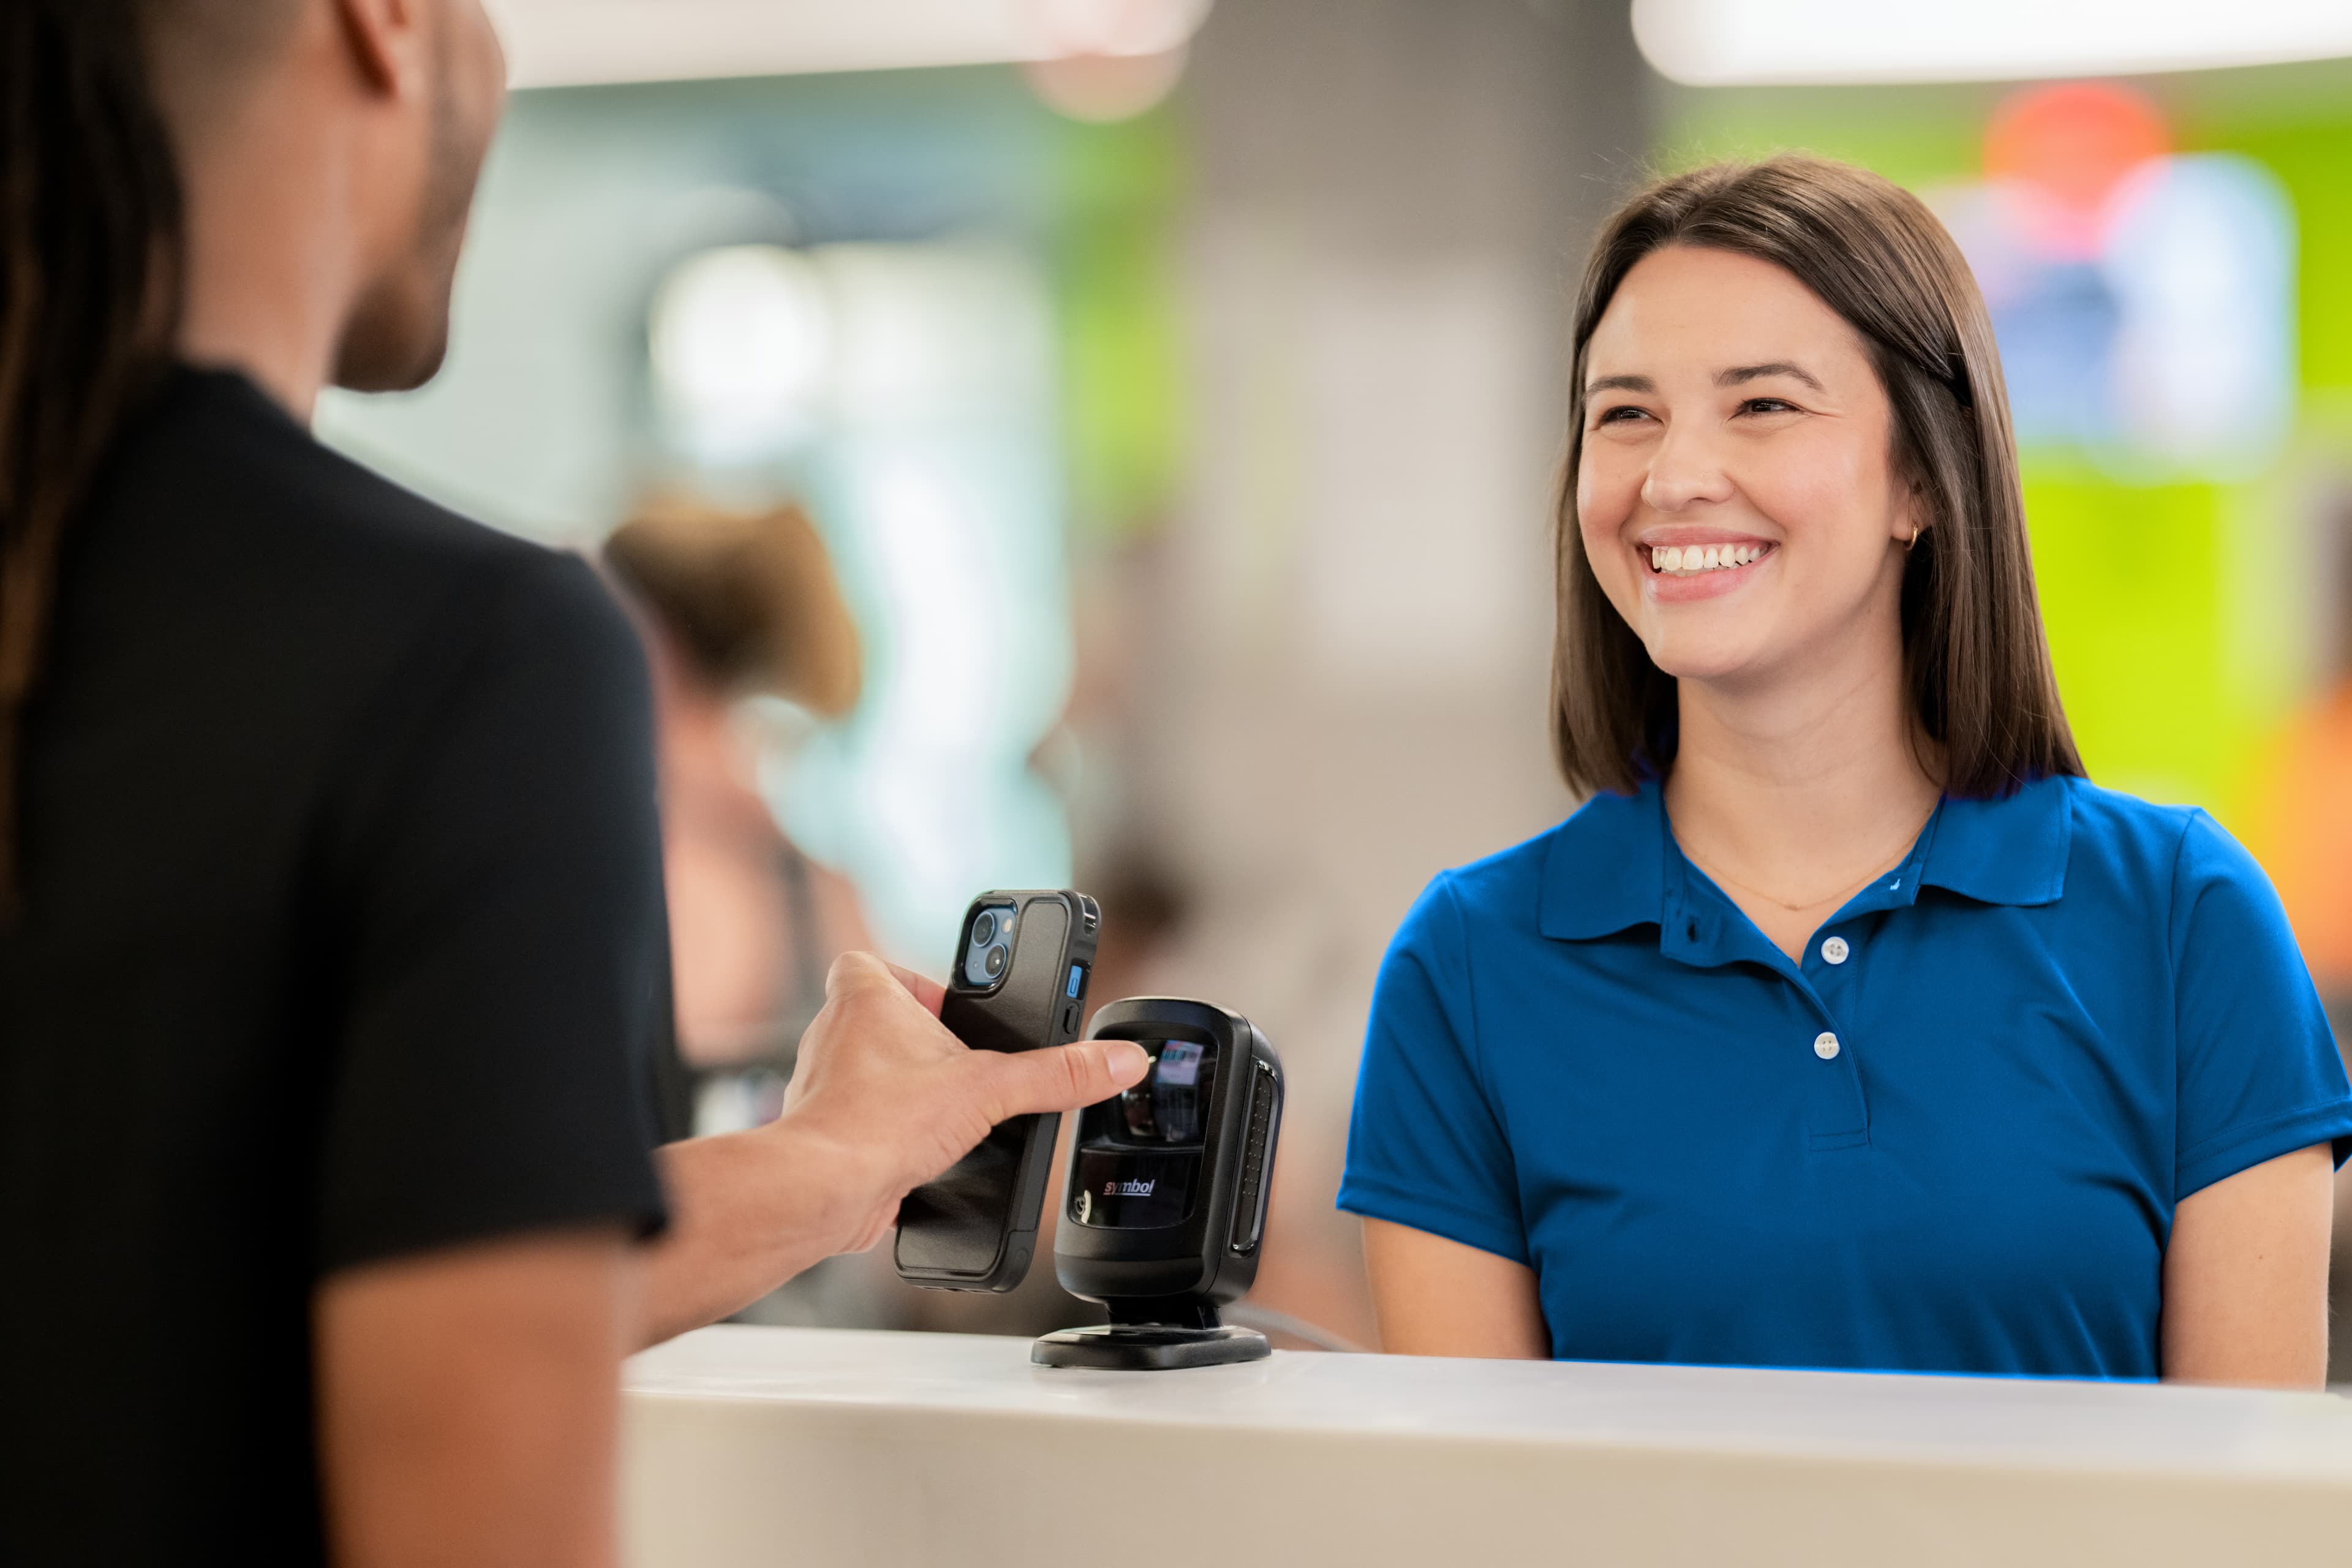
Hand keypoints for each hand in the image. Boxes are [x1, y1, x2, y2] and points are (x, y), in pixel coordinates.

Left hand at [770, 951, 1150, 1255]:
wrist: (822, 1191)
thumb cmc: (875, 1123)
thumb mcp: (988, 1090)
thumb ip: (1055, 1076)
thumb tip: (1113, 1061)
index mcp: (863, 998)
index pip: (875, 963)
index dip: (914, 980)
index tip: (952, 1007)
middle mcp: (835, 1036)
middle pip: (883, 1021)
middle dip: (927, 1044)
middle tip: (967, 1064)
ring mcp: (825, 1087)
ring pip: (873, 1074)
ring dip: (910, 1091)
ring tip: (950, 1114)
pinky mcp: (829, 1134)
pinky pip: (868, 1122)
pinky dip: (896, 1136)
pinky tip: (925, 1155)